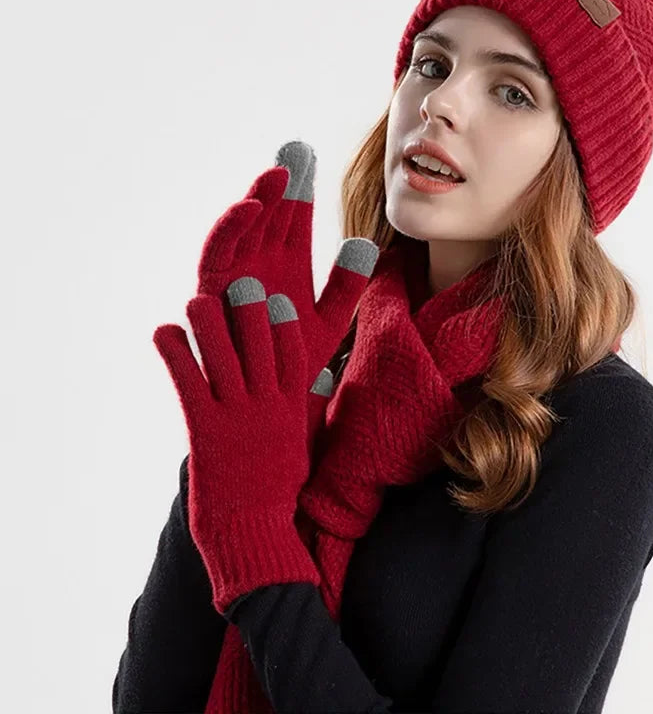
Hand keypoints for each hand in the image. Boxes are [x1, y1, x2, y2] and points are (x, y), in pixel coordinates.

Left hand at [153, 278, 319, 615]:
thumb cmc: (277, 498)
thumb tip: (319, 380)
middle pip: (260, 348)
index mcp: (291, 413)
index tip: (279, 301)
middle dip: (249, 314)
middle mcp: (267, 408)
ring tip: (198, 298)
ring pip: (224, 359)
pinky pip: (190, 383)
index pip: (293, 359)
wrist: (256, 537)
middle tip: (240, 284)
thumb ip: (306, 412)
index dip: (283, 328)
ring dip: (209, 325)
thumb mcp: (299, 450)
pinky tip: (164, 333)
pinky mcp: (206, 431)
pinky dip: (177, 355)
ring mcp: (237, 417)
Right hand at [196, 141, 378, 446]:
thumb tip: (365, 242)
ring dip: (259, 199)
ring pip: (245, 228)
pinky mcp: (212, 291)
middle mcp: (259, 264)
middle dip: (282, 184)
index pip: (294, 219)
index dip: (302, 188)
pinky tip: (252, 207)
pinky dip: (232, 229)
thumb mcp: (331, 321)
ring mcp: (235, 275)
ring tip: (279, 174)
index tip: (312, 156)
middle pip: (270, 215)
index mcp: (287, 266)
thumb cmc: (294, 361)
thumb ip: (347, 284)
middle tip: (297, 151)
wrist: (267, 401)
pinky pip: (219, 253)